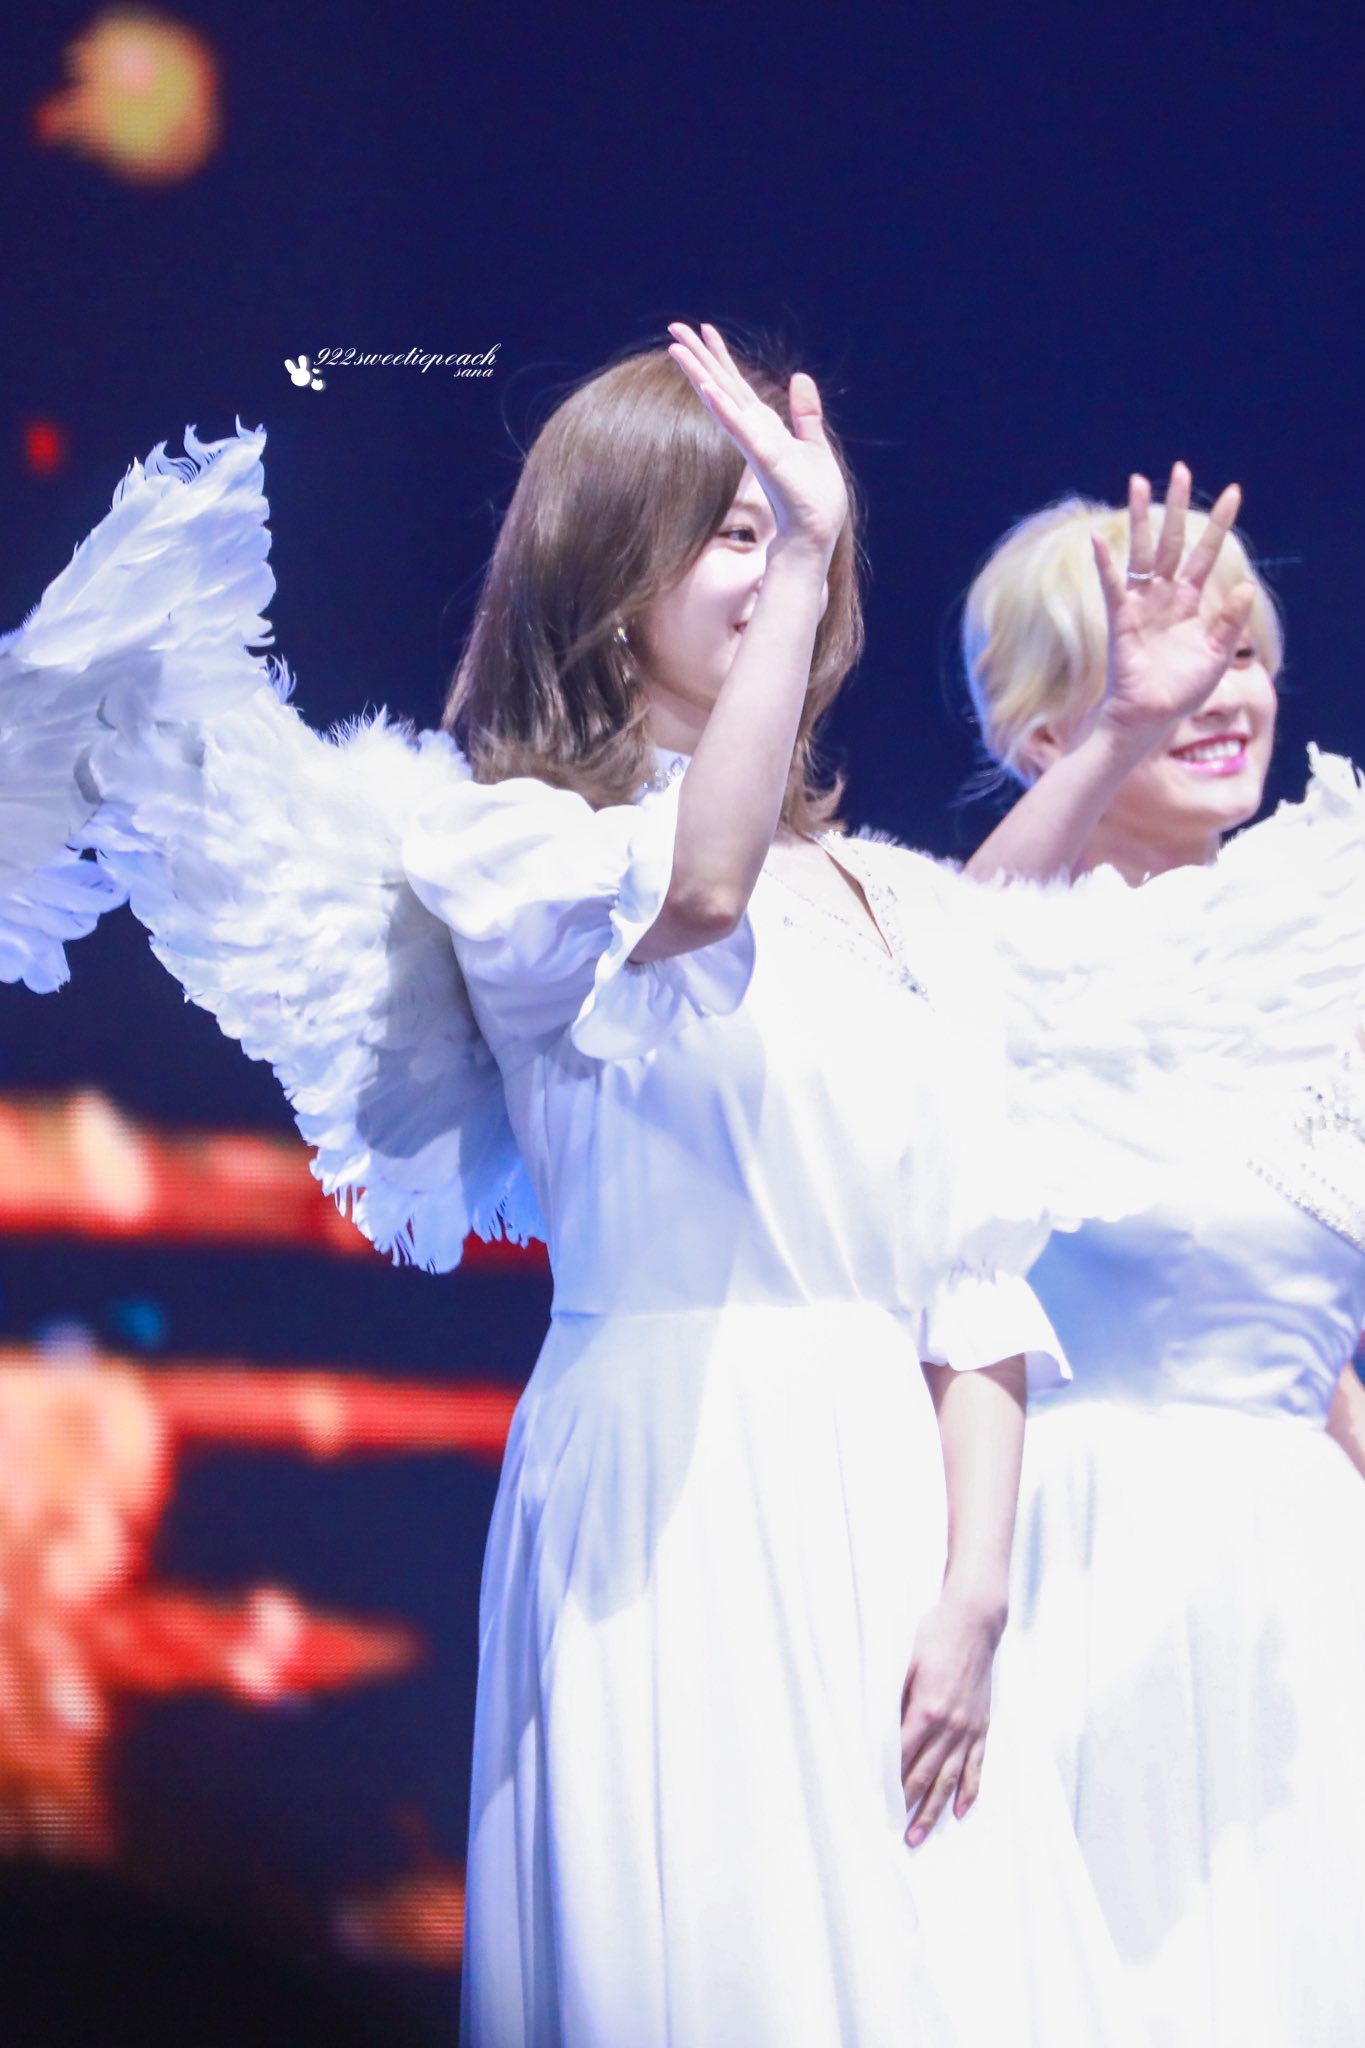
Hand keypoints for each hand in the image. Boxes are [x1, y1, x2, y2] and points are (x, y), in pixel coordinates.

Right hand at [667, 322, 847, 561]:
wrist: (815, 533)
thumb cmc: (814, 497)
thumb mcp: (814, 445)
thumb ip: (805, 413)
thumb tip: (800, 377)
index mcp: (764, 427)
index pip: (738, 385)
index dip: (721, 356)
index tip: (704, 330)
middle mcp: (753, 432)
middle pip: (721, 385)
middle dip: (698, 356)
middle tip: (673, 326)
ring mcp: (755, 444)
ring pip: (723, 401)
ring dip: (700, 375)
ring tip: (677, 349)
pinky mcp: (764, 458)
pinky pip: (740, 428)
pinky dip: (724, 408)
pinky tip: (709, 388)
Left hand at [899, 1588, 1001, 1845]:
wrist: (974, 1621)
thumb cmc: (933, 1635)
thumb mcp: (903, 1662)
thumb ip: (892, 1699)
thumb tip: (875, 1729)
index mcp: (925, 1709)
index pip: (900, 1756)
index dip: (885, 1781)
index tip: (871, 1804)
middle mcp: (949, 1725)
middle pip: (923, 1775)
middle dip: (906, 1807)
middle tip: (893, 1835)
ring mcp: (968, 1728)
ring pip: (949, 1779)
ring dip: (933, 1810)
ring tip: (919, 1835)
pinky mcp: (982, 1726)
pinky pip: (977, 1766)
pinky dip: (969, 1791)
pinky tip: (960, 1811)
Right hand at [1091, 461, 1256, 747]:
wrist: (1148, 717)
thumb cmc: (1180, 691)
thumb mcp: (1216, 655)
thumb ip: (1230, 621)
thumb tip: (1248, 586)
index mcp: (1189, 603)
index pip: (1206, 554)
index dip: (1219, 524)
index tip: (1233, 491)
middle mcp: (1164, 596)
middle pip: (1171, 540)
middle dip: (1175, 505)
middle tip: (1179, 469)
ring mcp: (1141, 604)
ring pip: (1141, 552)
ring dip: (1139, 518)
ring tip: (1139, 482)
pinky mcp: (1121, 620)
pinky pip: (1113, 586)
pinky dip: (1106, 564)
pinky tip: (1098, 540)